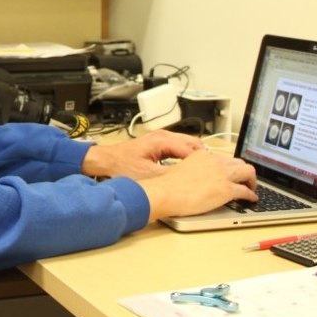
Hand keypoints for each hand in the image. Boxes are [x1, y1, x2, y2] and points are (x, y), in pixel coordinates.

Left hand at [81, 129, 205, 179]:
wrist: (105, 162)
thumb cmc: (121, 166)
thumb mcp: (148, 175)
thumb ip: (169, 176)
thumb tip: (187, 180)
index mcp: (162, 140)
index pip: (191, 149)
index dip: (202, 162)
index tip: (210, 173)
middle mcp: (163, 136)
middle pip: (192, 143)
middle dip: (202, 157)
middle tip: (210, 172)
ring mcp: (161, 138)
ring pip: (186, 144)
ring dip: (194, 156)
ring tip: (202, 171)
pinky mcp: (158, 144)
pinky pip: (178, 147)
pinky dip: (186, 156)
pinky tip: (188, 168)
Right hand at [136, 151, 257, 220]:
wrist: (166, 193)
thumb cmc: (168, 186)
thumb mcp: (181, 169)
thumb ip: (193, 169)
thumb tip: (198, 178)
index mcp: (203, 156)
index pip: (223, 158)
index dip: (230, 167)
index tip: (231, 173)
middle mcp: (215, 162)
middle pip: (240, 162)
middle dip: (245, 172)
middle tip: (245, 180)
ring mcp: (222, 175)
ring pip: (248, 172)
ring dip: (252, 181)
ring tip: (251, 189)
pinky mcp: (226, 190)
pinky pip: (245, 191)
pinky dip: (251, 195)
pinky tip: (251, 200)